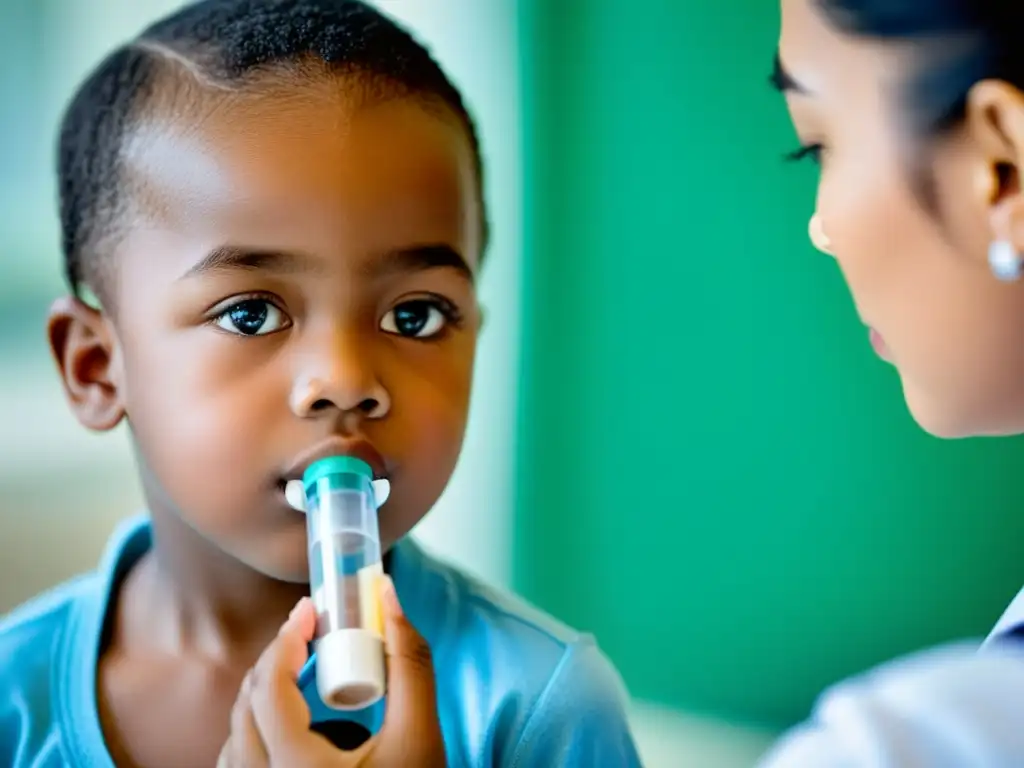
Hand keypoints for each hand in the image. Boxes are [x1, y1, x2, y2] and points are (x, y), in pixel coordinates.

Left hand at [217, 577, 445, 766]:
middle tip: (309, 631)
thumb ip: (410, 662)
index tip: (310, 610)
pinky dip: (255, 732)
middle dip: (277, 658)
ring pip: (235, 738)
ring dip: (262, 695)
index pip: (272, 688)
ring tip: (299, 670)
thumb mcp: (422, 737)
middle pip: (248, 706)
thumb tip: (387, 596)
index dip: (287, 640)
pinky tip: (287, 724)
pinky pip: (239, 766)